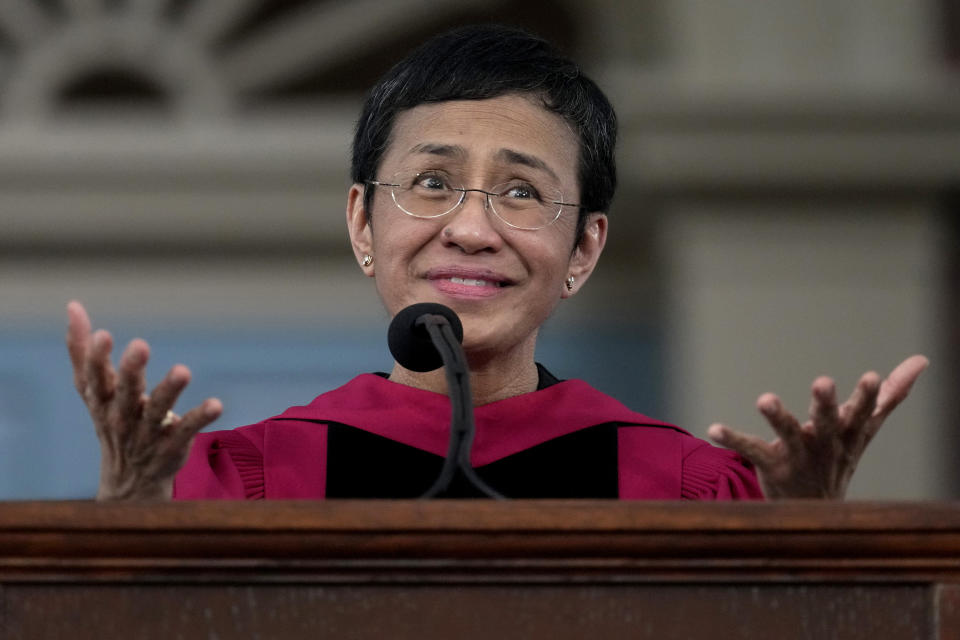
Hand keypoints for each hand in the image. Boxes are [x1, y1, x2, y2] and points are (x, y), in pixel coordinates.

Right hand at [66, 301, 221, 499]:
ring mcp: (148, 432)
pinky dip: (200, 418)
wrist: (129, 479)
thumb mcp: (93, 388)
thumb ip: (82, 350)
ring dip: (170, 390)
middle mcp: (123, 416)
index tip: (103, 335)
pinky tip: (217, 404)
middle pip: (125, 393)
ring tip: (183, 370)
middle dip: (132, 370)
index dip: (97, 358)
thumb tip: (72, 306)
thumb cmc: (111, 418)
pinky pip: (187, 429)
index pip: (95, 378)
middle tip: (141, 345)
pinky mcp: (173, 445)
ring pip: (158, 411)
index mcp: (102, 400)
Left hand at [707, 355, 928, 498]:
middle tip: (822, 382)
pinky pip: (751, 450)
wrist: (815, 511)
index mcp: (847, 432)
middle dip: (826, 404)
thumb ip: (890, 396)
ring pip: (788, 436)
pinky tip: (713, 428)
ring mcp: (798, 457)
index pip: (862, 413)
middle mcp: (824, 444)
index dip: (868, 397)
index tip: (872, 376)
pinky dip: (732, 438)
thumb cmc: (838, 457)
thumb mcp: (864, 428)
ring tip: (765, 398)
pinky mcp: (771, 466)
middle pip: (827, 423)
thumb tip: (922, 361)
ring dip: (778, 417)